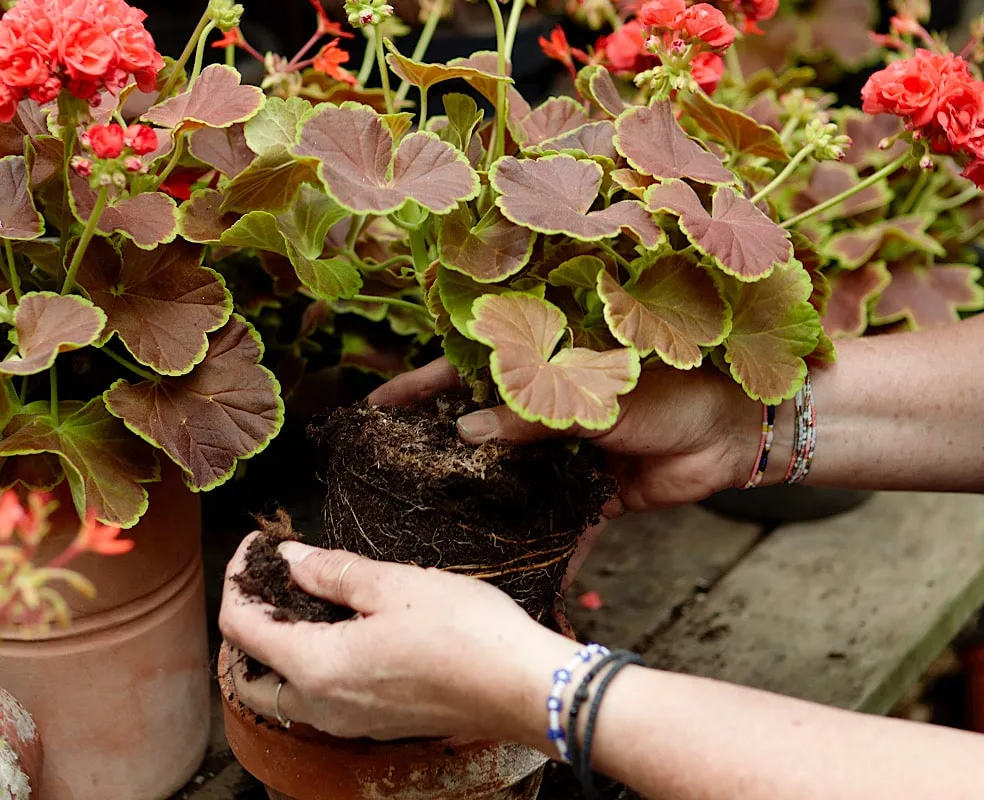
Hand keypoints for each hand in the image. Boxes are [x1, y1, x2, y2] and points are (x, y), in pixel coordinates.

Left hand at [219, 534, 577, 744]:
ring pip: (285, 684)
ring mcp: (349, 720)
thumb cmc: (466, 634)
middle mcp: (322, 705)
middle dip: (253, 613)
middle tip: (275, 569)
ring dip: (282, 638)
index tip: (259, 543)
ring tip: (309, 589)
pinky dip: (313, 656)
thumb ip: (332, 571)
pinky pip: (321, 693)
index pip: (240, 625)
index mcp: (316, 668)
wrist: (526, 689)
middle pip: (252, 664)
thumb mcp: (393, 584)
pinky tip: (345, 622)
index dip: (239, 576)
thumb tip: (292, 559)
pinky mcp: (376, 721)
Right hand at [367, 358, 761, 515]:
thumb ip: (529, 412)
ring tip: (434, 527)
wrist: (736, 431)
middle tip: (391, 476)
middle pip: (477, 429)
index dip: (418, 386)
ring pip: (508, 481)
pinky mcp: (587, 495)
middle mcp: (543, 410)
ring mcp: (562, 454)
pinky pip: (553, 524)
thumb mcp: (591, 392)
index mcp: (541, 368)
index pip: (464, 370)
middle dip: (439, 451)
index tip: (374, 405)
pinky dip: (540, 549)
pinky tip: (510, 574)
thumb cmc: (668, 385)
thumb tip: (463, 432)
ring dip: (481, 504)